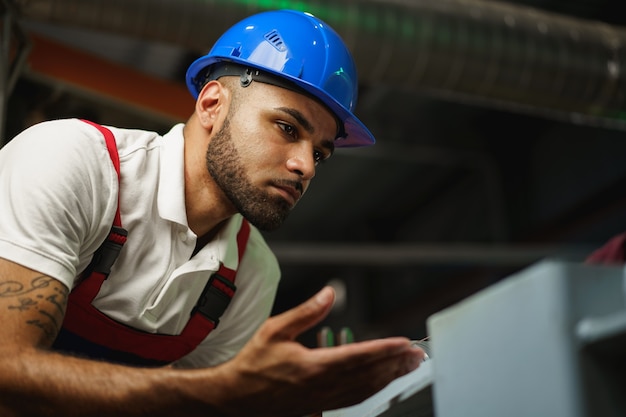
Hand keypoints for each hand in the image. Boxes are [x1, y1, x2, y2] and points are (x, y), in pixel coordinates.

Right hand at [216, 286, 424, 416]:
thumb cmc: (254, 363)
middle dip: (395, 363)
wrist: (237, 397)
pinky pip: (354, 398)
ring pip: (365, 388)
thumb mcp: (276, 330)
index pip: (358, 356)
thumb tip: (329, 293)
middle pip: (368, 374)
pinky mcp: (321, 404)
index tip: (403, 343)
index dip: (384, 349)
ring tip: (408, 366)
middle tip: (417, 354)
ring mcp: (323, 398)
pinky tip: (383, 382)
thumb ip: (307, 312)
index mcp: (313, 366)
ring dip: (390, 377)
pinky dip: (374, 389)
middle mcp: (323, 385)